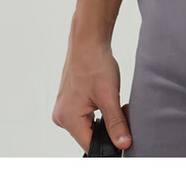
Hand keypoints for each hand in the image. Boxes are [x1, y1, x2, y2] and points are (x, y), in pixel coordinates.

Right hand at [52, 34, 131, 152]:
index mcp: (68, 118)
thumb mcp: (109, 96)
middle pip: (89, 136)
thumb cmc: (94, 63)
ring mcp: (64, 108)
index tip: (124, 132)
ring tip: (111, 99)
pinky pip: (85, 115)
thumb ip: (115, 123)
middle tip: (121, 110)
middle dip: (108, 128)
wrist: (88, 41)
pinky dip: (98, 110)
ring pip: (89, 125)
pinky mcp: (69, 101)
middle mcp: (62, 116)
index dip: (110, 142)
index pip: (91, 145)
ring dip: (104, 118)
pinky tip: (104, 96)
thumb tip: (123, 144)